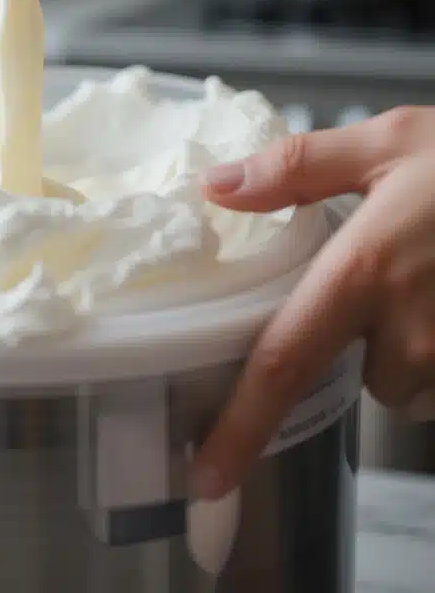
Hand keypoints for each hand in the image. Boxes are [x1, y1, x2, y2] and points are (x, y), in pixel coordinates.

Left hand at [192, 107, 434, 500]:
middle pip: (360, 375)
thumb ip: (298, 167)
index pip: (284, 364)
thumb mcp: (390, 141)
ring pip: (412, 382)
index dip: (240, 428)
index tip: (206, 477)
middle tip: (397, 271)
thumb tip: (216, 185)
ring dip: (415, 346)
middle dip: (364, 338)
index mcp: (365, 272)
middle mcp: (412, 331)